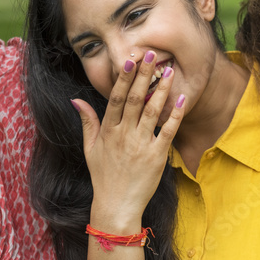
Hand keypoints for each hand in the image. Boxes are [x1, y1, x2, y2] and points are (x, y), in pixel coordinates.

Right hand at [73, 51, 184, 231]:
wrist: (116, 206)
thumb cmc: (103, 177)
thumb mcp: (90, 149)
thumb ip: (87, 122)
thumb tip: (76, 99)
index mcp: (108, 131)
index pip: (117, 98)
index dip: (124, 78)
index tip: (131, 60)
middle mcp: (124, 135)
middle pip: (136, 99)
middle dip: (144, 75)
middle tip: (153, 54)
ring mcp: (141, 145)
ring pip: (153, 111)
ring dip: (162, 89)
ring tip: (170, 70)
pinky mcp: (157, 156)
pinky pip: (168, 131)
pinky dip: (175, 114)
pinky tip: (182, 98)